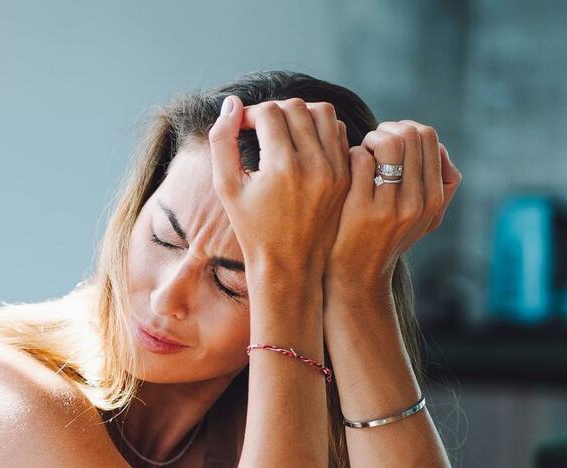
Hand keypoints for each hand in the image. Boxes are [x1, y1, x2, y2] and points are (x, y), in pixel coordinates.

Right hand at [208, 96, 350, 287]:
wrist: (289, 264)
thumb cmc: (252, 227)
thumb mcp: (226, 187)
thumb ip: (221, 141)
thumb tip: (231, 103)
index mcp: (281, 167)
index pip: (268, 113)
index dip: (249, 114)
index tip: (241, 126)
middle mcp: (313, 165)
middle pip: (295, 107)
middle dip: (273, 110)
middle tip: (259, 126)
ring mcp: (335, 169)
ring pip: (322, 112)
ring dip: (299, 113)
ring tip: (282, 131)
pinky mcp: (345, 175)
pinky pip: (337, 132)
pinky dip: (319, 128)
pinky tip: (302, 144)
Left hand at [325, 120, 461, 297]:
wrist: (358, 276)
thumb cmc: (386, 239)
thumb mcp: (425, 219)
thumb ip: (440, 185)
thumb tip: (439, 147)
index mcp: (434, 199)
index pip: (428, 137)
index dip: (405, 128)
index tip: (390, 141)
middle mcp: (418, 202)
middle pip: (410, 134)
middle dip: (387, 130)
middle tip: (372, 144)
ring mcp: (390, 206)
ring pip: (388, 142)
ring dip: (370, 139)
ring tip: (361, 153)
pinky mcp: (361, 210)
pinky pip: (360, 159)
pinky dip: (351, 156)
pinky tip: (346, 170)